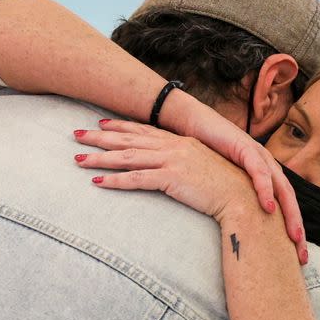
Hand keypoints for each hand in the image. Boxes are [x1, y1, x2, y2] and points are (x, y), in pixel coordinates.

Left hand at [73, 120, 308, 263]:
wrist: (243, 197)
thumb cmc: (229, 187)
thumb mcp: (206, 170)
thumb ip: (189, 166)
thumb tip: (176, 169)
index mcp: (182, 142)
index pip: (145, 131)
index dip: (121, 127)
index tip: (102, 123)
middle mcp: (175, 147)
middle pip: (130, 140)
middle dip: (101, 137)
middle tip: (76, 134)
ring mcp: (173, 161)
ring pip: (128, 157)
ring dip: (100, 158)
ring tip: (77, 160)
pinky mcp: (172, 178)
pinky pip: (137, 179)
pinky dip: (115, 181)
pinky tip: (97, 183)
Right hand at [161, 99, 306, 253]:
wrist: (190, 124)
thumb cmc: (203, 156)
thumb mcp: (221, 184)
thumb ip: (233, 201)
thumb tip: (238, 232)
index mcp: (263, 176)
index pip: (283, 207)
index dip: (291, 231)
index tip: (295, 258)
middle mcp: (266, 166)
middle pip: (289, 201)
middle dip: (298, 228)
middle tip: (302, 255)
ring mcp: (258, 155)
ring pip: (281, 188)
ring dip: (289, 213)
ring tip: (293, 236)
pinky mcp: (245, 147)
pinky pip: (259, 171)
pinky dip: (265, 189)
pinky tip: (268, 207)